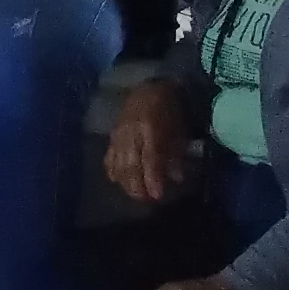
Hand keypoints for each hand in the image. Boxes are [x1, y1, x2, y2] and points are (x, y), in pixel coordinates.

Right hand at [103, 83, 199, 205]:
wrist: (150, 88)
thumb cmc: (170, 111)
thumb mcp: (179, 131)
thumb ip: (175, 154)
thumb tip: (176, 178)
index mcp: (150, 129)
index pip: (149, 158)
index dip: (152, 178)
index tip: (157, 196)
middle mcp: (131, 132)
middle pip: (130, 163)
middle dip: (137, 185)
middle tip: (146, 201)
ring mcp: (118, 134)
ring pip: (117, 162)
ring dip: (125, 182)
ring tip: (134, 194)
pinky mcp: (112, 136)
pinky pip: (109, 156)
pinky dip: (113, 170)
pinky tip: (118, 180)